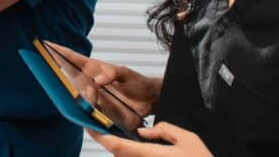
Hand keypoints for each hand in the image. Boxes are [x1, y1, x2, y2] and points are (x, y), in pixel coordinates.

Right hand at [45, 42, 160, 116]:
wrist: (149, 102)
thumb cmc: (137, 83)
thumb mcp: (125, 73)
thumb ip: (112, 73)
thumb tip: (97, 80)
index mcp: (93, 68)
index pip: (73, 59)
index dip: (59, 52)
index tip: (46, 45)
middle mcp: (89, 82)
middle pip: (68, 76)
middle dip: (59, 71)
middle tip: (52, 67)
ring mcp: (92, 97)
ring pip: (77, 95)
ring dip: (80, 93)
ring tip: (90, 92)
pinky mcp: (98, 111)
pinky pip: (86, 110)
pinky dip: (85, 108)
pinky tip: (90, 107)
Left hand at [87, 122, 211, 156]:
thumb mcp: (188, 138)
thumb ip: (164, 130)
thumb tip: (144, 131)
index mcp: (150, 154)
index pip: (116, 146)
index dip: (100, 136)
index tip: (90, 125)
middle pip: (117, 154)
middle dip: (107, 140)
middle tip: (97, 124)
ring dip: (119, 148)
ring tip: (113, 131)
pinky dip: (130, 153)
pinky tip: (133, 145)